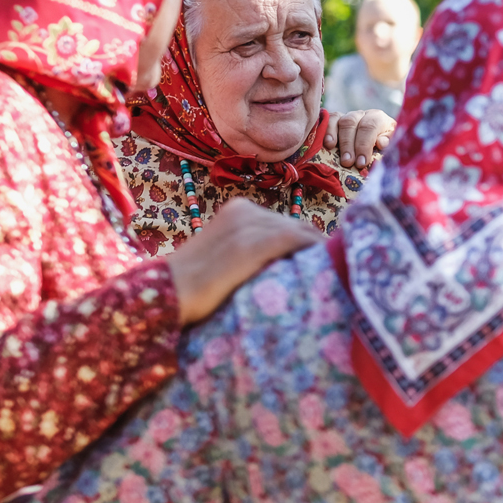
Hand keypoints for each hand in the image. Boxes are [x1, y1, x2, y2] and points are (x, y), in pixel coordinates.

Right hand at [163, 199, 322, 323]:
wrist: (167, 292)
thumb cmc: (191, 285)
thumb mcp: (222, 255)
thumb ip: (249, 251)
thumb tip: (284, 264)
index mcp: (237, 210)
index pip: (283, 222)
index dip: (304, 241)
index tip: (319, 259)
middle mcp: (246, 210)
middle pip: (295, 225)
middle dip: (314, 245)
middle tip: (333, 266)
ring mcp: (251, 225)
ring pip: (301, 232)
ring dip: (319, 250)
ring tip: (335, 268)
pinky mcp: (256, 243)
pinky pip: (298, 241)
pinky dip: (315, 250)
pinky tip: (328, 263)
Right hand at [324, 109, 395, 169]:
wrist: (376, 140)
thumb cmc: (383, 146)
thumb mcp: (390, 144)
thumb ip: (388, 143)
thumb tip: (381, 142)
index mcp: (377, 118)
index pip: (369, 126)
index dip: (364, 144)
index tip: (361, 162)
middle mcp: (362, 114)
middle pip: (352, 123)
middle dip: (349, 144)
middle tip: (347, 162)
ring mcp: (347, 115)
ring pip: (340, 121)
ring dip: (335, 136)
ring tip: (332, 150)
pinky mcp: (335, 120)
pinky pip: (328, 120)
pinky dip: (326, 130)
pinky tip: (325, 143)